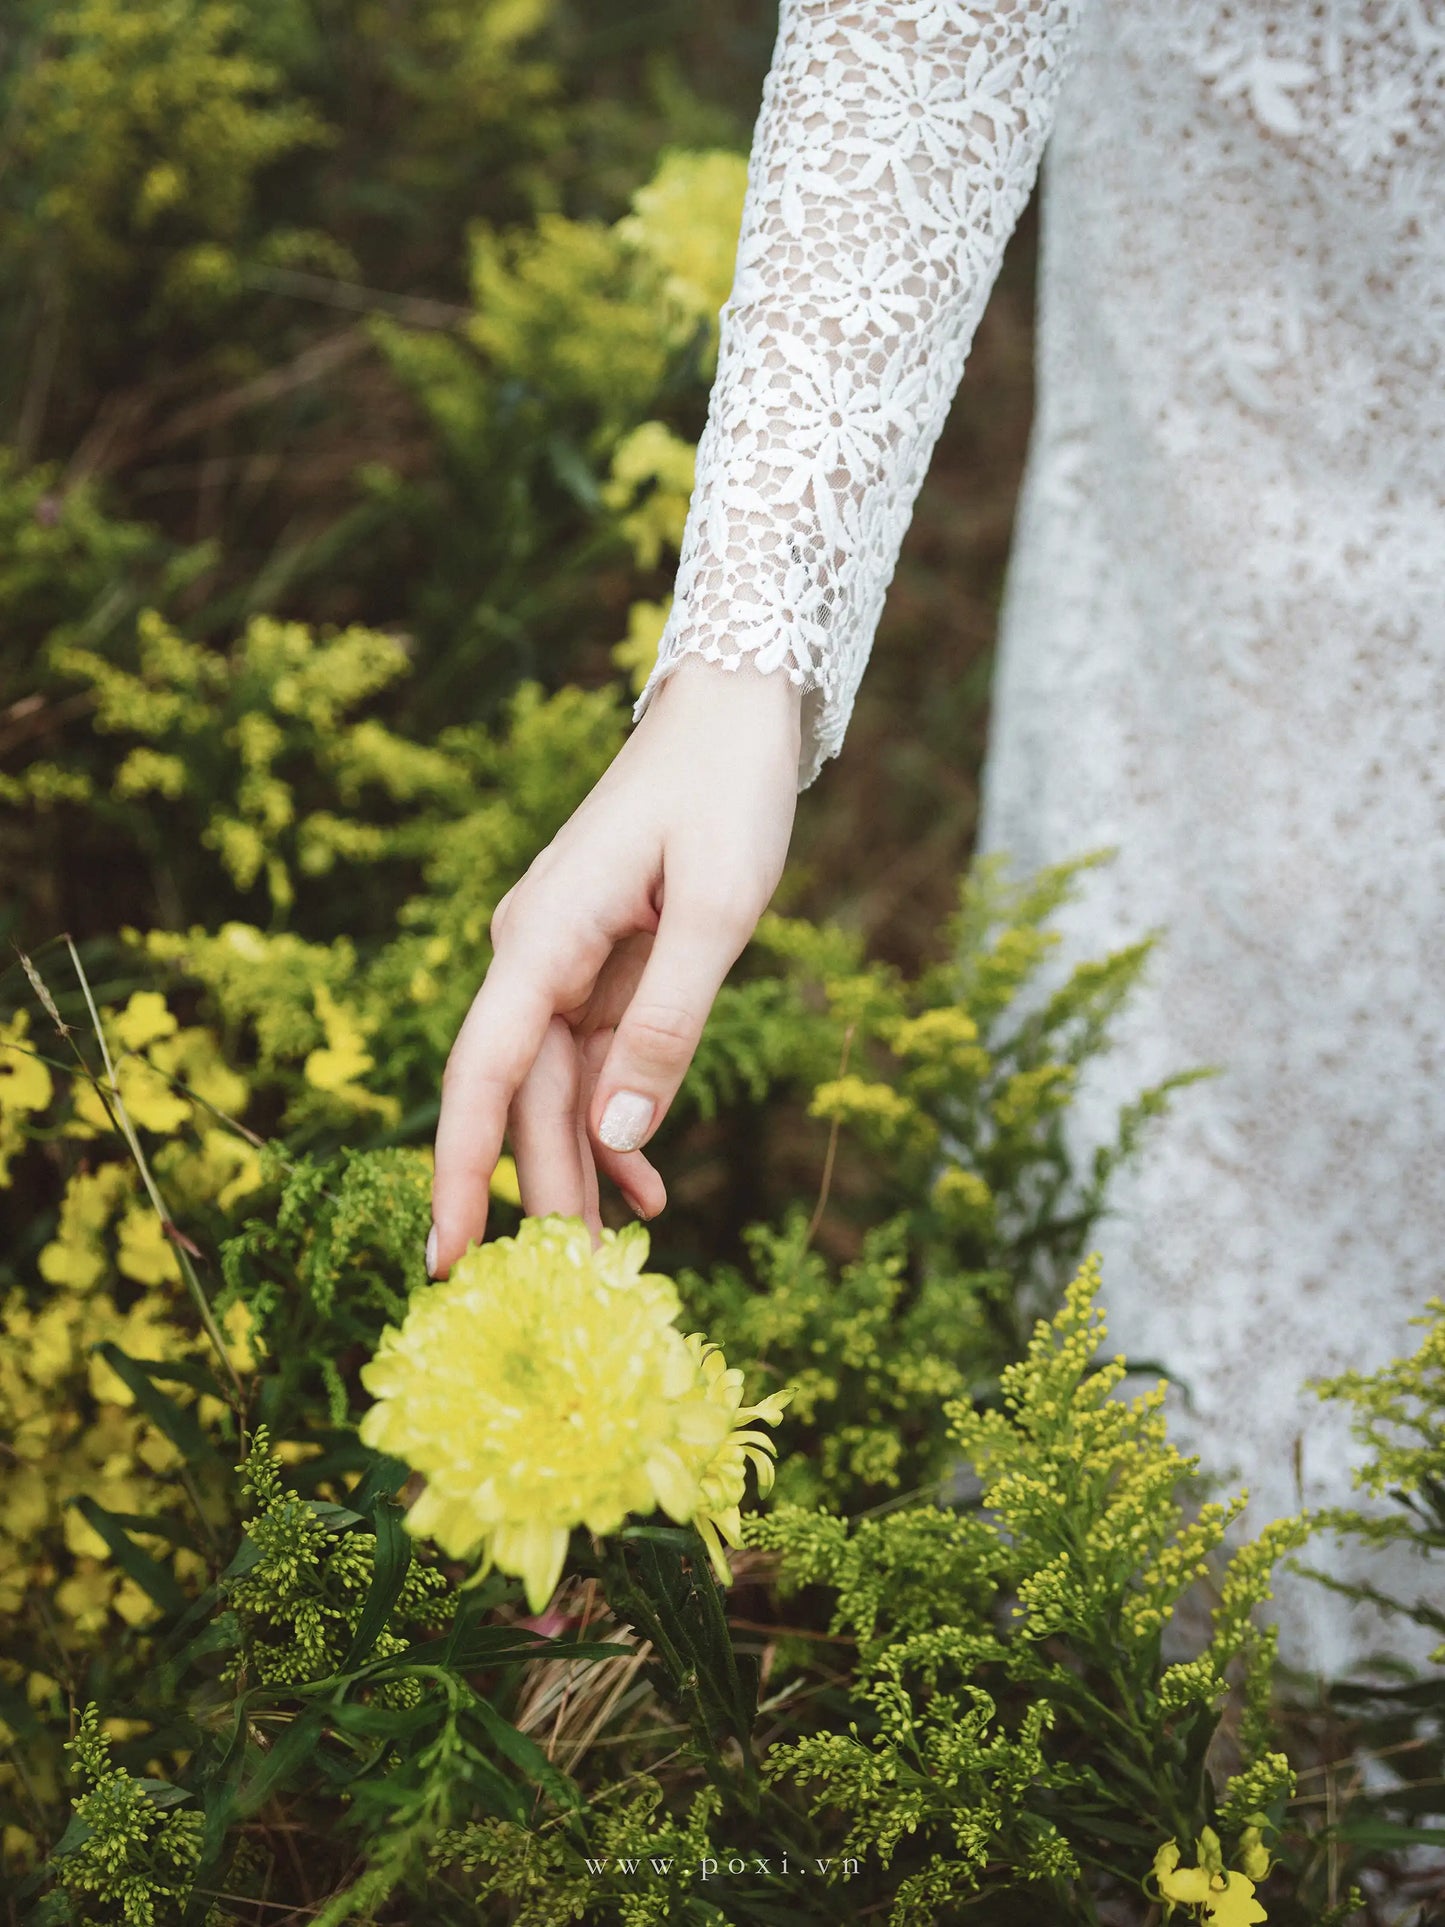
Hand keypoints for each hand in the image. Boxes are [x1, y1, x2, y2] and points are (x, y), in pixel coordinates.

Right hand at [429, 656, 802, 1274]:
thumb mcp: (718, 910)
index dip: (458, 1172)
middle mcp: (533, 954)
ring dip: (584, 1172)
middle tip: (578, 1296)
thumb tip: (620, 1136)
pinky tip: (648, 1189)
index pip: (482, 1075)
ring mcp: (562, 959)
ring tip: (616, 1262)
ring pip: (558, 1090)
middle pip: (523, 1099)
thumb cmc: (728, 793)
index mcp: (542, 937)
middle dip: (544, 1196)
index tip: (446, 1261)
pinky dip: (620, 1123)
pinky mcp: (596, 962)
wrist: (732, 712)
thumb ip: (668, 1021)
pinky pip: (595, 1059)